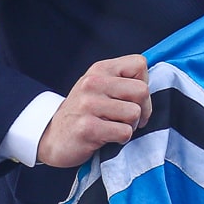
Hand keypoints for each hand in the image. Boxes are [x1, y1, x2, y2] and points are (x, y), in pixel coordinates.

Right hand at [36, 55, 152, 167]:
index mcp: (100, 69)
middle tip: (129, 119)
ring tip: (115, 127)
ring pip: (134, 113)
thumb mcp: (99, 87)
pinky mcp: (87, 128)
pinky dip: (121, 140)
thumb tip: (152, 87)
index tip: (131, 98)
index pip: (139, 64)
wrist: (51, 136)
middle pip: (142, 91)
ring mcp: (88, 105)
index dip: (143, 84)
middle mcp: (93, 83)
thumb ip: (122, 81)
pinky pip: (124, 132)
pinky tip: (107, 138)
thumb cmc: (83, 113)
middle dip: (143, 109)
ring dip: (131, 126)